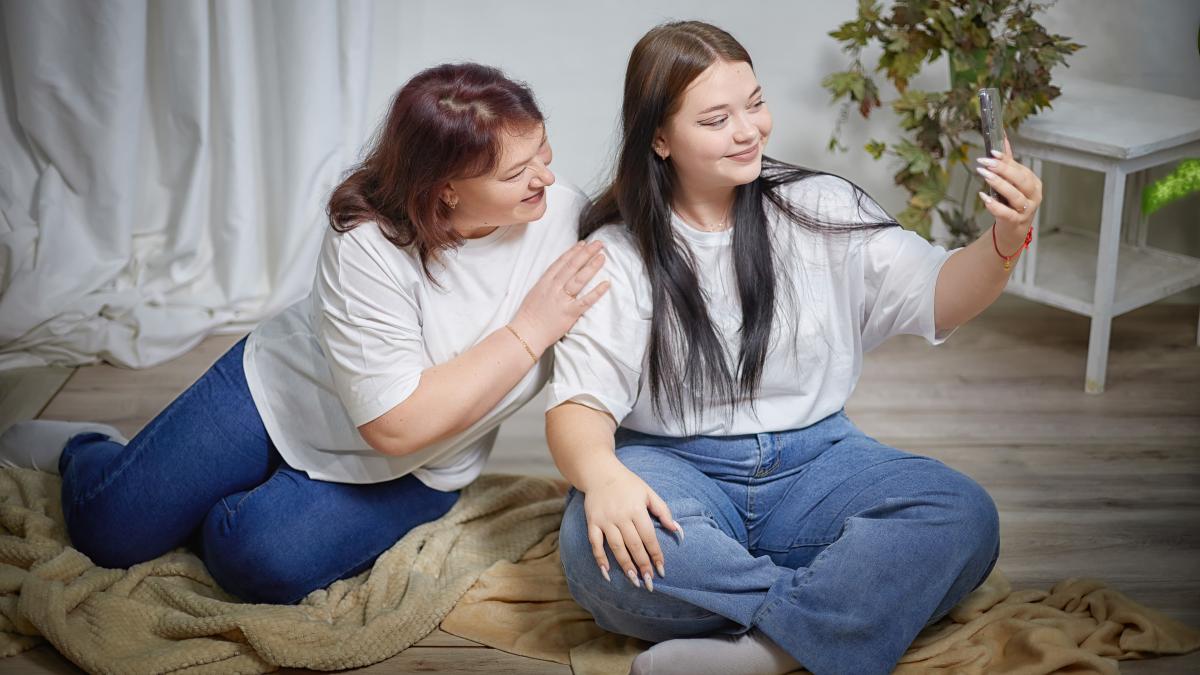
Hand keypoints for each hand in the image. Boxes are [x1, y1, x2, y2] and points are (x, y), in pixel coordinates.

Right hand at [511, 240, 609, 352]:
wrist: (526, 332)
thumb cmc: (529, 316)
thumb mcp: (535, 293)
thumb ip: (547, 284)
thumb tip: (558, 277)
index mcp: (545, 282)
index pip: (561, 262)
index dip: (573, 252)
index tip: (583, 244)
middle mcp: (554, 288)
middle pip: (572, 266)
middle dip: (586, 253)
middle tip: (598, 244)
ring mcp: (562, 299)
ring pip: (579, 279)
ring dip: (592, 266)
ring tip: (602, 257)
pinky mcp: (569, 312)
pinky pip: (585, 300)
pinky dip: (596, 292)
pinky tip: (606, 284)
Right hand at [582, 465, 682, 590]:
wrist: (599, 472)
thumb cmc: (628, 484)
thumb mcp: (648, 492)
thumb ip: (663, 511)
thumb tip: (677, 530)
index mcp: (636, 509)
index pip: (649, 536)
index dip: (656, 554)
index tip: (662, 569)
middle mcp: (621, 516)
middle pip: (633, 545)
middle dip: (643, 565)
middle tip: (649, 582)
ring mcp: (605, 520)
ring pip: (616, 547)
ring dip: (625, 565)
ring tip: (634, 580)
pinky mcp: (592, 522)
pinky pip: (595, 543)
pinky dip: (600, 558)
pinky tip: (607, 572)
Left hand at [976, 137, 1042, 251]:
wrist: (1013, 230)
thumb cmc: (1012, 203)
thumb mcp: (1012, 182)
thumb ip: (1008, 162)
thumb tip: (1003, 138)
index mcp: (1032, 182)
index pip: (1019, 168)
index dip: (1005, 160)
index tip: (991, 152)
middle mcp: (1033, 195)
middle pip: (1020, 180)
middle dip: (1002, 170)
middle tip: (984, 162)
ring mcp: (1026, 210)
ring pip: (1015, 195)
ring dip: (999, 184)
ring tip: (984, 174)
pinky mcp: (1016, 222)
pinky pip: (1006, 213)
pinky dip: (995, 205)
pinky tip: (983, 197)